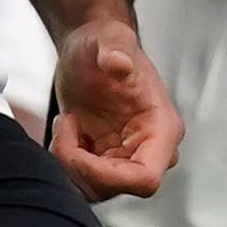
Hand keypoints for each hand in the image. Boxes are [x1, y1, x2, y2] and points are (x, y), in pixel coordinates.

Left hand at [48, 17, 182, 199]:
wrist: (90, 51)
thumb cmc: (103, 44)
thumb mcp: (109, 37)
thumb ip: (116, 47)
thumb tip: (119, 62)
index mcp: (161, 127)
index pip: (145, 179)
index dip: (106, 176)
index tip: (78, 148)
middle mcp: (150, 149)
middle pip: (116, 187)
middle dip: (80, 165)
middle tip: (65, 127)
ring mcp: (129, 158)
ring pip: (97, 189)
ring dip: (70, 163)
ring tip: (66, 125)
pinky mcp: (108, 162)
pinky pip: (85, 181)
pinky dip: (67, 163)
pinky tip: (67, 133)